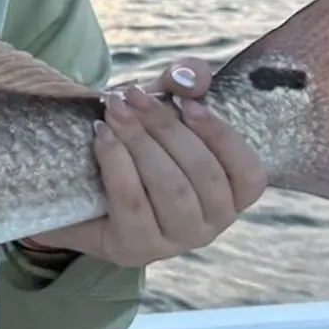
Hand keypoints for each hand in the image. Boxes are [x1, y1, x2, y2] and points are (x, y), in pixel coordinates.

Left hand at [24, 58, 267, 268]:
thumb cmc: (138, 144)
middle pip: (203, 175)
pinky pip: (133, 203)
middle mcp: (212, 225)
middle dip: (166, 128)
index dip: (222, 136)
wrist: (80, 187)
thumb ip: (185, 82)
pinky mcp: (136, 249)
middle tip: (131, 95)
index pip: (248, 173)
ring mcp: (175, 242)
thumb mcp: (165, 107)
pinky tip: (101, 136)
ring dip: (140, 142)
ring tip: (113, 111)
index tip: (187, 102)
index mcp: (232, 195)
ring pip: (171, 189)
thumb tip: (188, 78)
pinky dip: (117, 163)